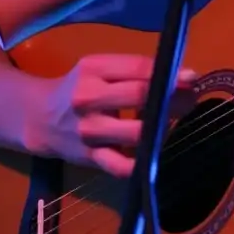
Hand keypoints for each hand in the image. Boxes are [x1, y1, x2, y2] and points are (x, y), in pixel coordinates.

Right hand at [29, 54, 196, 176]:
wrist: (42, 118)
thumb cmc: (81, 86)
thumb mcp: (102, 68)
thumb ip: (136, 69)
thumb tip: (182, 75)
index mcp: (93, 68)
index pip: (138, 68)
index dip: (168, 73)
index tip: (192, 77)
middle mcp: (88, 98)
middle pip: (141, 96)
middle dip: (174, 98)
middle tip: (191, 98)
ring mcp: (88, 131)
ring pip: (136, 132)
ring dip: (164, 126)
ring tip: (175, 120)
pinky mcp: (90, 157)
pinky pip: (121, 166)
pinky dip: (142, 161)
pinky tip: (155, 151)